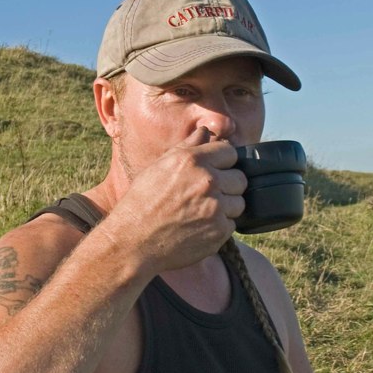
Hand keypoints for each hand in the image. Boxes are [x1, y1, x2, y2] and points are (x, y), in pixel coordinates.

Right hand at [105, 127, 246, 272]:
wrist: (133, 241)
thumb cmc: (141, 201)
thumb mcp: (159, 166)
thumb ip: (187, 147)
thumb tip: (205, 131)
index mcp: (192, 160)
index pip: (230, 152)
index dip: (222, 161)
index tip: (214, 170)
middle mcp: (207, 181)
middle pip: (240, 179)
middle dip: (227, 185)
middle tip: (207, 195)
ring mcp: (215, 208)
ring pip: (239, 203)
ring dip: (226, 207)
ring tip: (202, 212)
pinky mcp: (219, 232)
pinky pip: (231, 224)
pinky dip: (219, 226)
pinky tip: (199, 227)